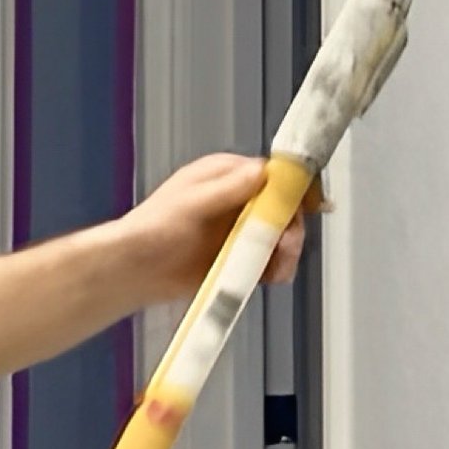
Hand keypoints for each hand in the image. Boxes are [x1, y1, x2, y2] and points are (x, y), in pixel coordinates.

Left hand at [117, 153, 324, 302]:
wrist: (135, 271)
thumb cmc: (153, 230)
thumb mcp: (192, 204)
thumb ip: (228, 190)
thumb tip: (264, 172)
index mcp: (226, 175)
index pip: (274, 173)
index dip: (296, 188)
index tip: (312, 204)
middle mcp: (238, 198)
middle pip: (284, 208)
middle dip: (291, 228)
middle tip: (285, 246)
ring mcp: (239, 228)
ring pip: (281, 236)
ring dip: (286, 252)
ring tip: (276, 268)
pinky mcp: (238, 256)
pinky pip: (269, 260)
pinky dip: (274, 269)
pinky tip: (268, 277)